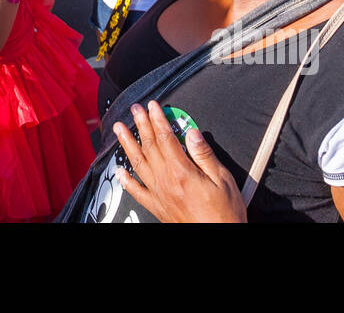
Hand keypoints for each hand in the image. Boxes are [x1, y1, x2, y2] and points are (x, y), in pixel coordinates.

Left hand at [112, 102, 245, 222]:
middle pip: (150, 146)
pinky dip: (126, 180)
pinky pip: (137, 191)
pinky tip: (119, 171)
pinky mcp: (157, 207)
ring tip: (119, 129)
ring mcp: (159, 194)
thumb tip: (192, 133)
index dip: (158, 119)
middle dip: (141, 125)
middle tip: (134, 109)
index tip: (153, 106)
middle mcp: (166, 181)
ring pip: (138, 163)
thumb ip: (205, 155)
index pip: (165, 138)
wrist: (217, 238)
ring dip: (128, 144)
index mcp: (182, 171)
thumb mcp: (222, 180)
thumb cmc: (224, 214)